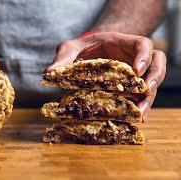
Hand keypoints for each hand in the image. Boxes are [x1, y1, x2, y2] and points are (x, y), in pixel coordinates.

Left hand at [47, 32, 166, 119]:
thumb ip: (62, 58)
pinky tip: (133, 118)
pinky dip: (139, 107)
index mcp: (122, 44)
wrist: (86, 55)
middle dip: (154, 78)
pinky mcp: (130, 88)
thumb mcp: (70, 48)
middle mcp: (133, 59)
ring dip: (149, 97)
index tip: (136, 71)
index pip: (143, 45)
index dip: (144, 56)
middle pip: (157, 64)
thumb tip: (48, 73)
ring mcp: (134, 74)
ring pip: (152, 83)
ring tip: (140, 113)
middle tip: (145, 92)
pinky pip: (140, 96)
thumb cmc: (81, 48)